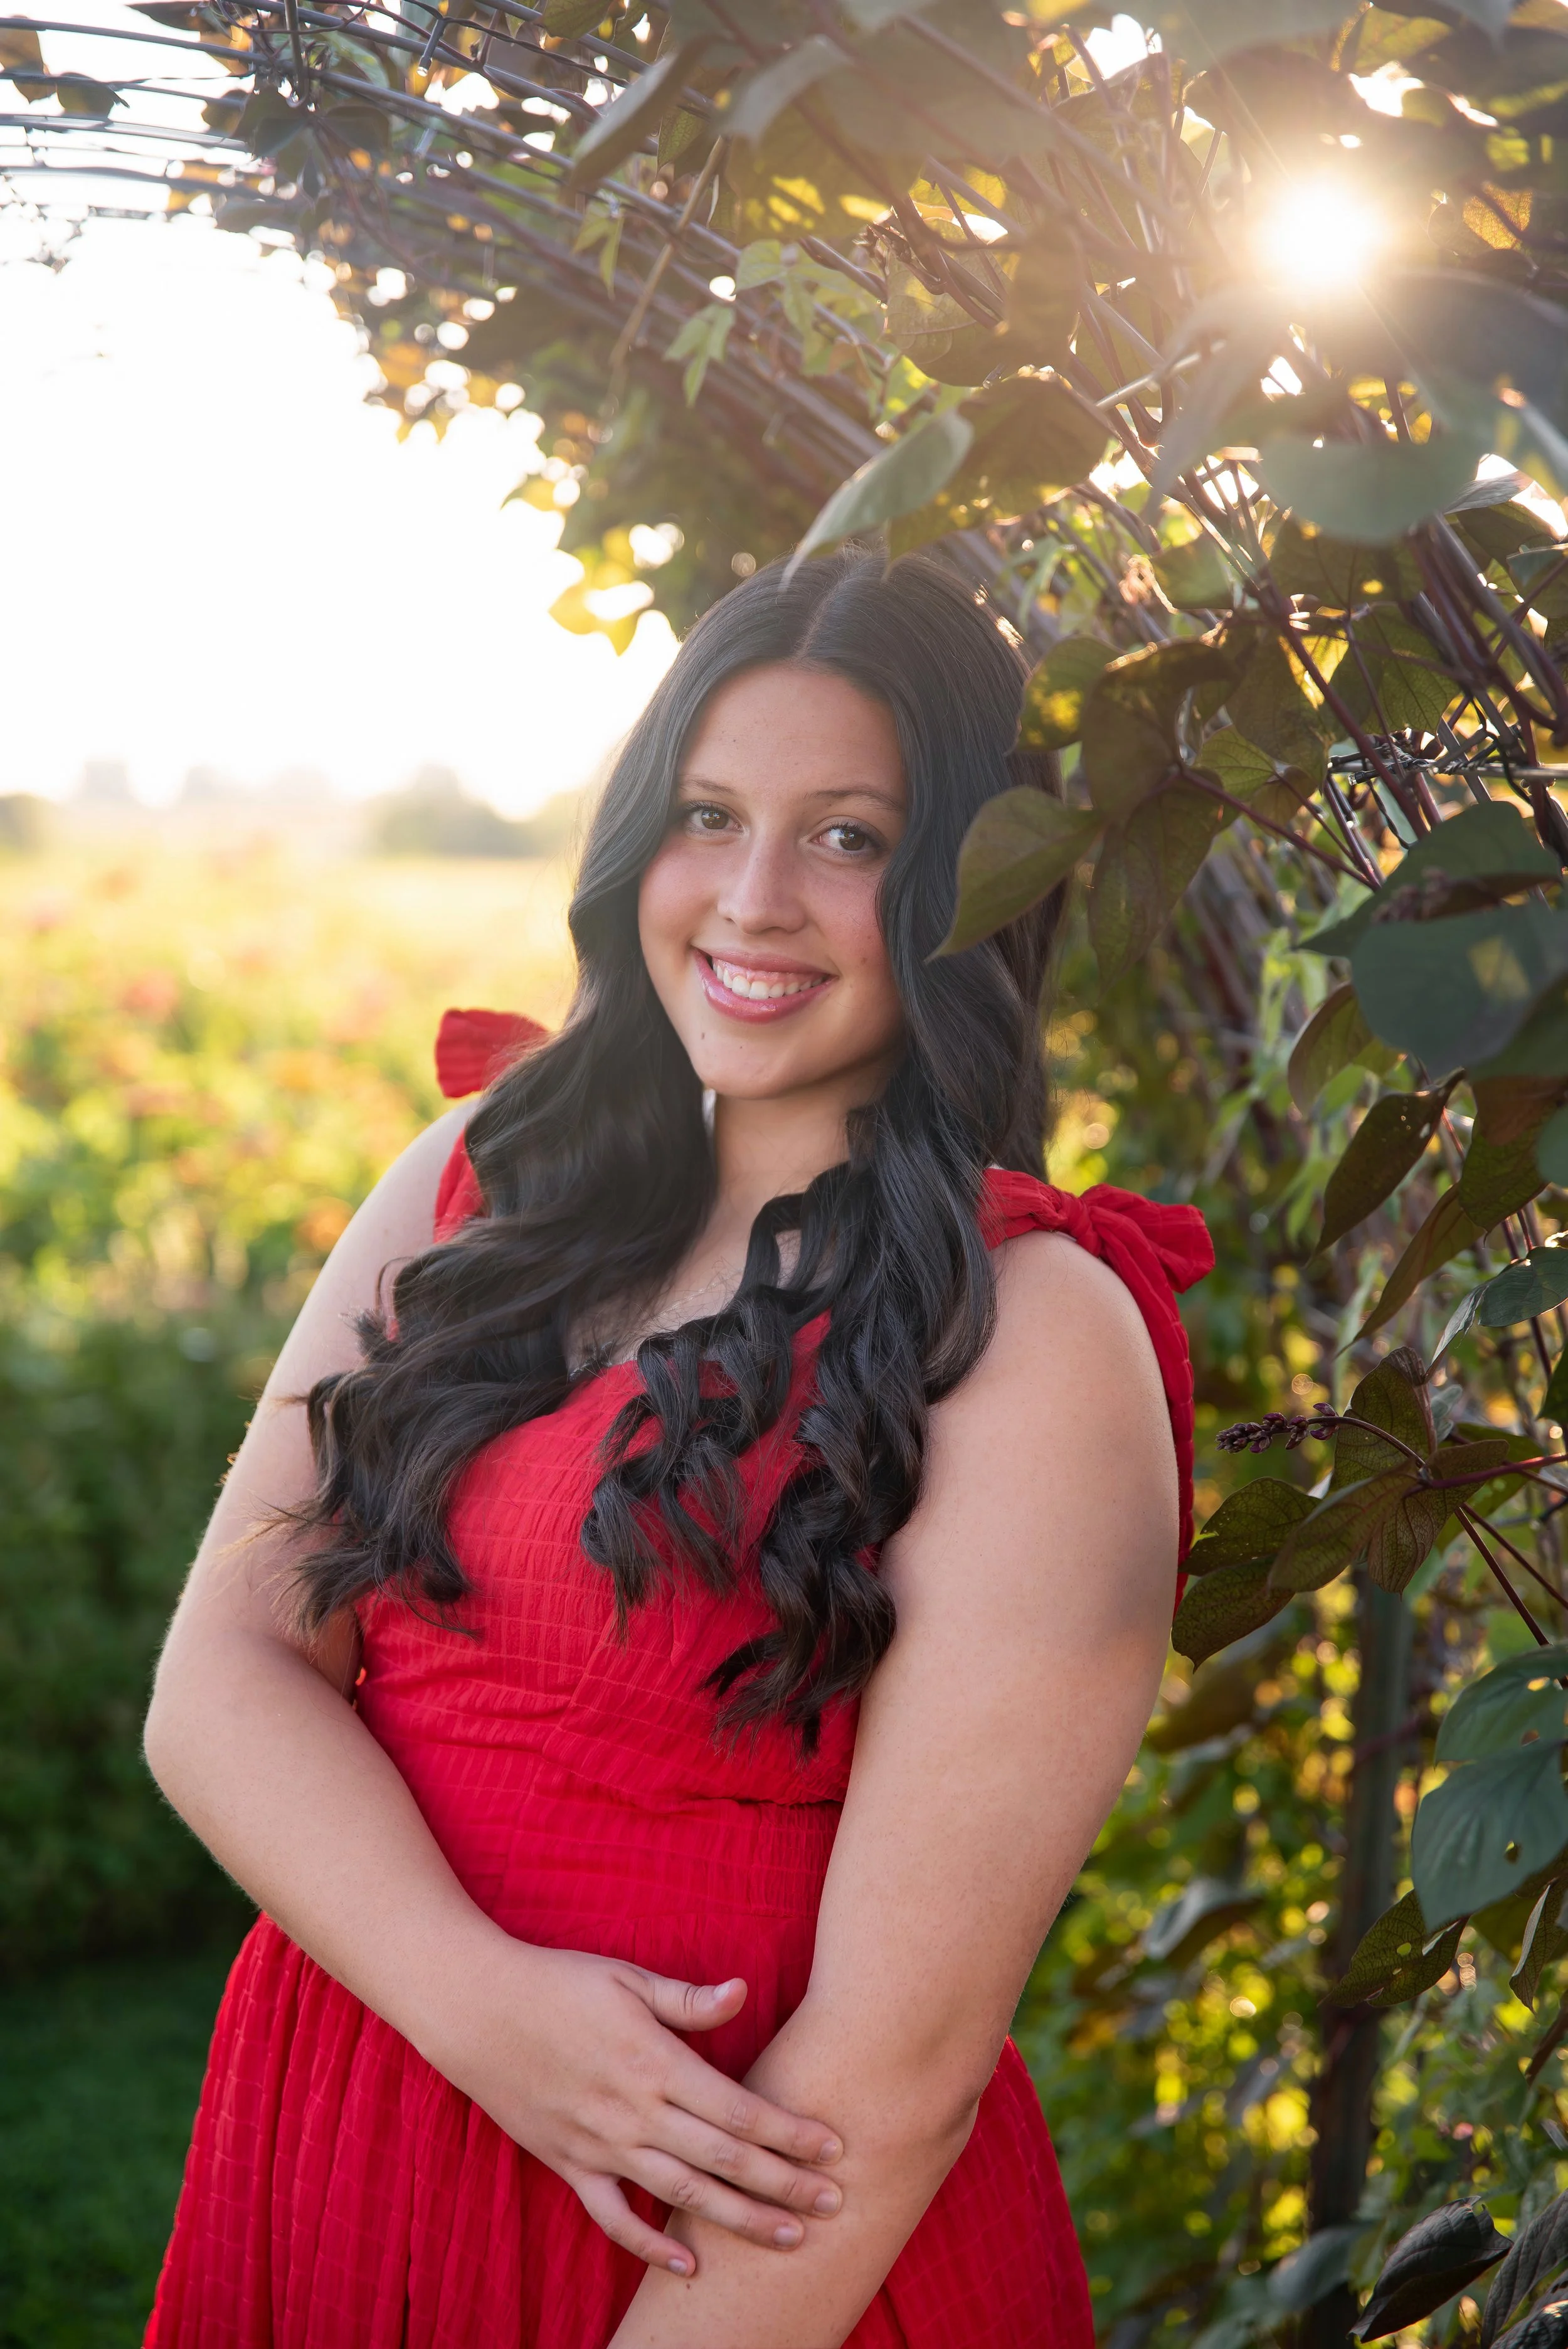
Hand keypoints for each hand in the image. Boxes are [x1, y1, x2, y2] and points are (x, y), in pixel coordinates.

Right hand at [427, 1938, 844, 2273]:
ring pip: (681, 2194)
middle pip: (723, 2158)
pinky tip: (688, 2264)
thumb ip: (687, 2000)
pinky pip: (613, 2217)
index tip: (833, 2148)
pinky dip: (649, 2246)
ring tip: (789, 2238)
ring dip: (738, 2219)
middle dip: (784, 2184)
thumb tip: (742, 1991)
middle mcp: (633, 2112)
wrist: (476, 2008)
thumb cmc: (558, 1982)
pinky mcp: (569, 2164)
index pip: (737, 2108)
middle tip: (835, 2204)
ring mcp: (600, 2145)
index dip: (789, 2132)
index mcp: (654, 2061)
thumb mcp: (626, 1978)